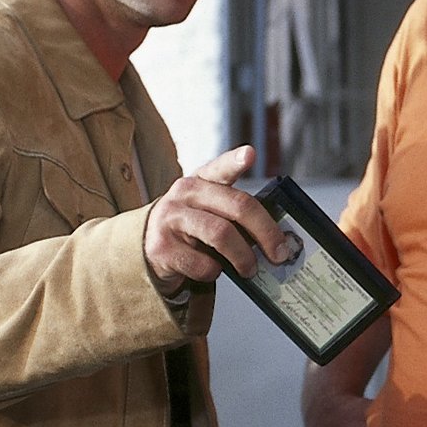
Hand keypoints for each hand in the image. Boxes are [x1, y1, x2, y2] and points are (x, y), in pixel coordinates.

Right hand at [142, 146, 289, 290]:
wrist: (147, 245)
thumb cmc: (192, 226)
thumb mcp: (210, 209)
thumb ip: (236, 213)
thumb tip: (275, 240)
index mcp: (202, 179)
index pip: (221, 167)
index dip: (236, 161)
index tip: (250, 155)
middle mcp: (184, 193)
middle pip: (237, 206)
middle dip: (266, 233)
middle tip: (279, 253)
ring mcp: (170, 218)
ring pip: (221, 235)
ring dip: (243, 257)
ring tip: (250, 269)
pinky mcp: (161, 247)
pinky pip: (202, 263)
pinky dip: (215, 272)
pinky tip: (212, 270)